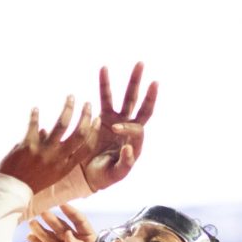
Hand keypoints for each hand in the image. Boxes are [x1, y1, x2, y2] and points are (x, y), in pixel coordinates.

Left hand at [0, 97, 98, 196]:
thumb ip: (50, 153)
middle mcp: (58, 159)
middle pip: (78, 134)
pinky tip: (35, 108)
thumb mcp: (46, 172)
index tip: (95, 119)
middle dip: (85, 116)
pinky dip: (34, 115)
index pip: (85, 148)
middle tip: (87, 103)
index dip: (93, 132)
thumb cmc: (29, 182)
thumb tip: (46, 131)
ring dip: (68, 108)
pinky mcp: (28, 146)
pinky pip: (34, 125)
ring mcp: (44, 152)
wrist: (11, 192)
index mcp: (65, 167)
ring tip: (70, 97)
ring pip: (61, 125)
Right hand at [28, 204, 95, 241]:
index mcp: (88, 240)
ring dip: (41, 229)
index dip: (72, 213)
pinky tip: (30, 237)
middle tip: (44, 214)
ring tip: (33, 224)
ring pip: (50, 236)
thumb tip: (68, 235)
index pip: (80, 223)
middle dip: (53, 221)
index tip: (63, 206)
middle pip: (62, 227)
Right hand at [81, 63, 157, 191]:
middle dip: (149, 95)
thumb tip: (130, 147)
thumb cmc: (103, 176)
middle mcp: (130, 130)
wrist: (86, 173)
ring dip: (134, 82)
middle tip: (155, 81)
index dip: (128, 126)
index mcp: (136, 144)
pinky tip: (104, 68)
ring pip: (128, 98)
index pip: (138, 128)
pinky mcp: (104, 116)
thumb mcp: (116, 174)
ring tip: (140, 64)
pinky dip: (105, 83)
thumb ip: (125, 163)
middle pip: (143, 108)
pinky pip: (105, 97)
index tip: (114, 129)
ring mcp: (118, 120)